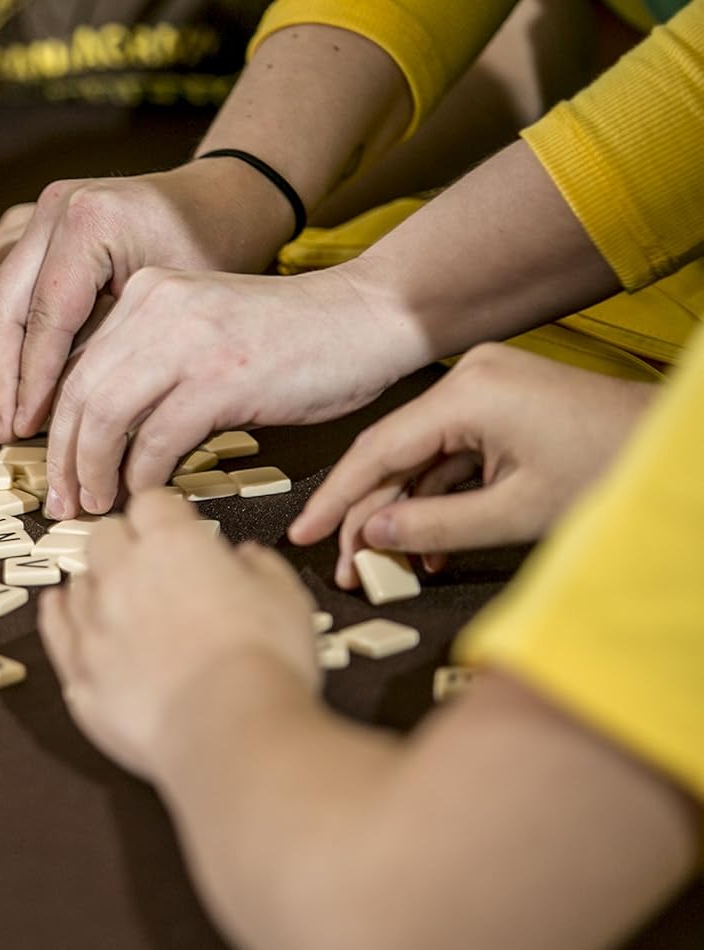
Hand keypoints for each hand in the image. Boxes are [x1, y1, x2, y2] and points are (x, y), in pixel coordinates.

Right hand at [0, 159, 293, 441]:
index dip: (31, 381)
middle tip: (0, 427)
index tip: (24, 428)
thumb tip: (66, 415)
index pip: (46, 317)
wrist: (220, 202)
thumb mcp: (169, 309)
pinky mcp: (31, 219)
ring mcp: (39, 209)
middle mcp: (55, 207)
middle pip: (4, 302)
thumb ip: (110, 350)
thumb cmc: (210, 254)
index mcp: (91, 222)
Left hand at [39, 491, 318, 778]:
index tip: (177, 528)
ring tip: (118, 600)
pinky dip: (58, 614)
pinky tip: (59, 608)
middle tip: (147, 565)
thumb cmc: (263, 662)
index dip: (165, 514)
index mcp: (173, 545)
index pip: (152, 503)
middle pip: (105, 536)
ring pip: (79, 581)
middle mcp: (123, 574)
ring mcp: (94, 622)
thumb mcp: (286, 599)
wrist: (229, 728)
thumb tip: (247, 557)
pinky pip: (55, 628)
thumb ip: (261, 568)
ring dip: (97, 584)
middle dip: (125, 544)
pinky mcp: (79, 669)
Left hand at [43, 266, 418, 518]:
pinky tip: (148, 496)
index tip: (56, 472)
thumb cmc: (287, 339)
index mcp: (144, 295)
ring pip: (106, 418)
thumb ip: (149, 362)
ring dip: (94, 472)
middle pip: (78, 394)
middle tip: (64, 503)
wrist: (365, 318)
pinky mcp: (222, 378)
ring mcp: (188, 341)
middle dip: (63, 458)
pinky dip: (144, 476)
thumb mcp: (200, 331)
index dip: (55, 427)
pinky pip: (158, 440)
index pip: (73, 366)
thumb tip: (96, 429)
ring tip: (98, 506)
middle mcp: (155, 308)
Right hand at [289, 343, 657, 587]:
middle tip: (348, 569)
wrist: (674, 448)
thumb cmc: (611, 471)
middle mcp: (467, 380)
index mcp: (467, 394)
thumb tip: (373, 537)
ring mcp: (484, 389)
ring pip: (419, 458)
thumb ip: (435, 526)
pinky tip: (428, 545)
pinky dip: (437, 497)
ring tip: (388, 568)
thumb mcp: (516, 512)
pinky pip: (449, 454)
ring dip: (403, 511)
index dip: (336, 499)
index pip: (377, 450)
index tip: (305, 534)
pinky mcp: (500, 406)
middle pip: (393, 455)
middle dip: (369, 515)